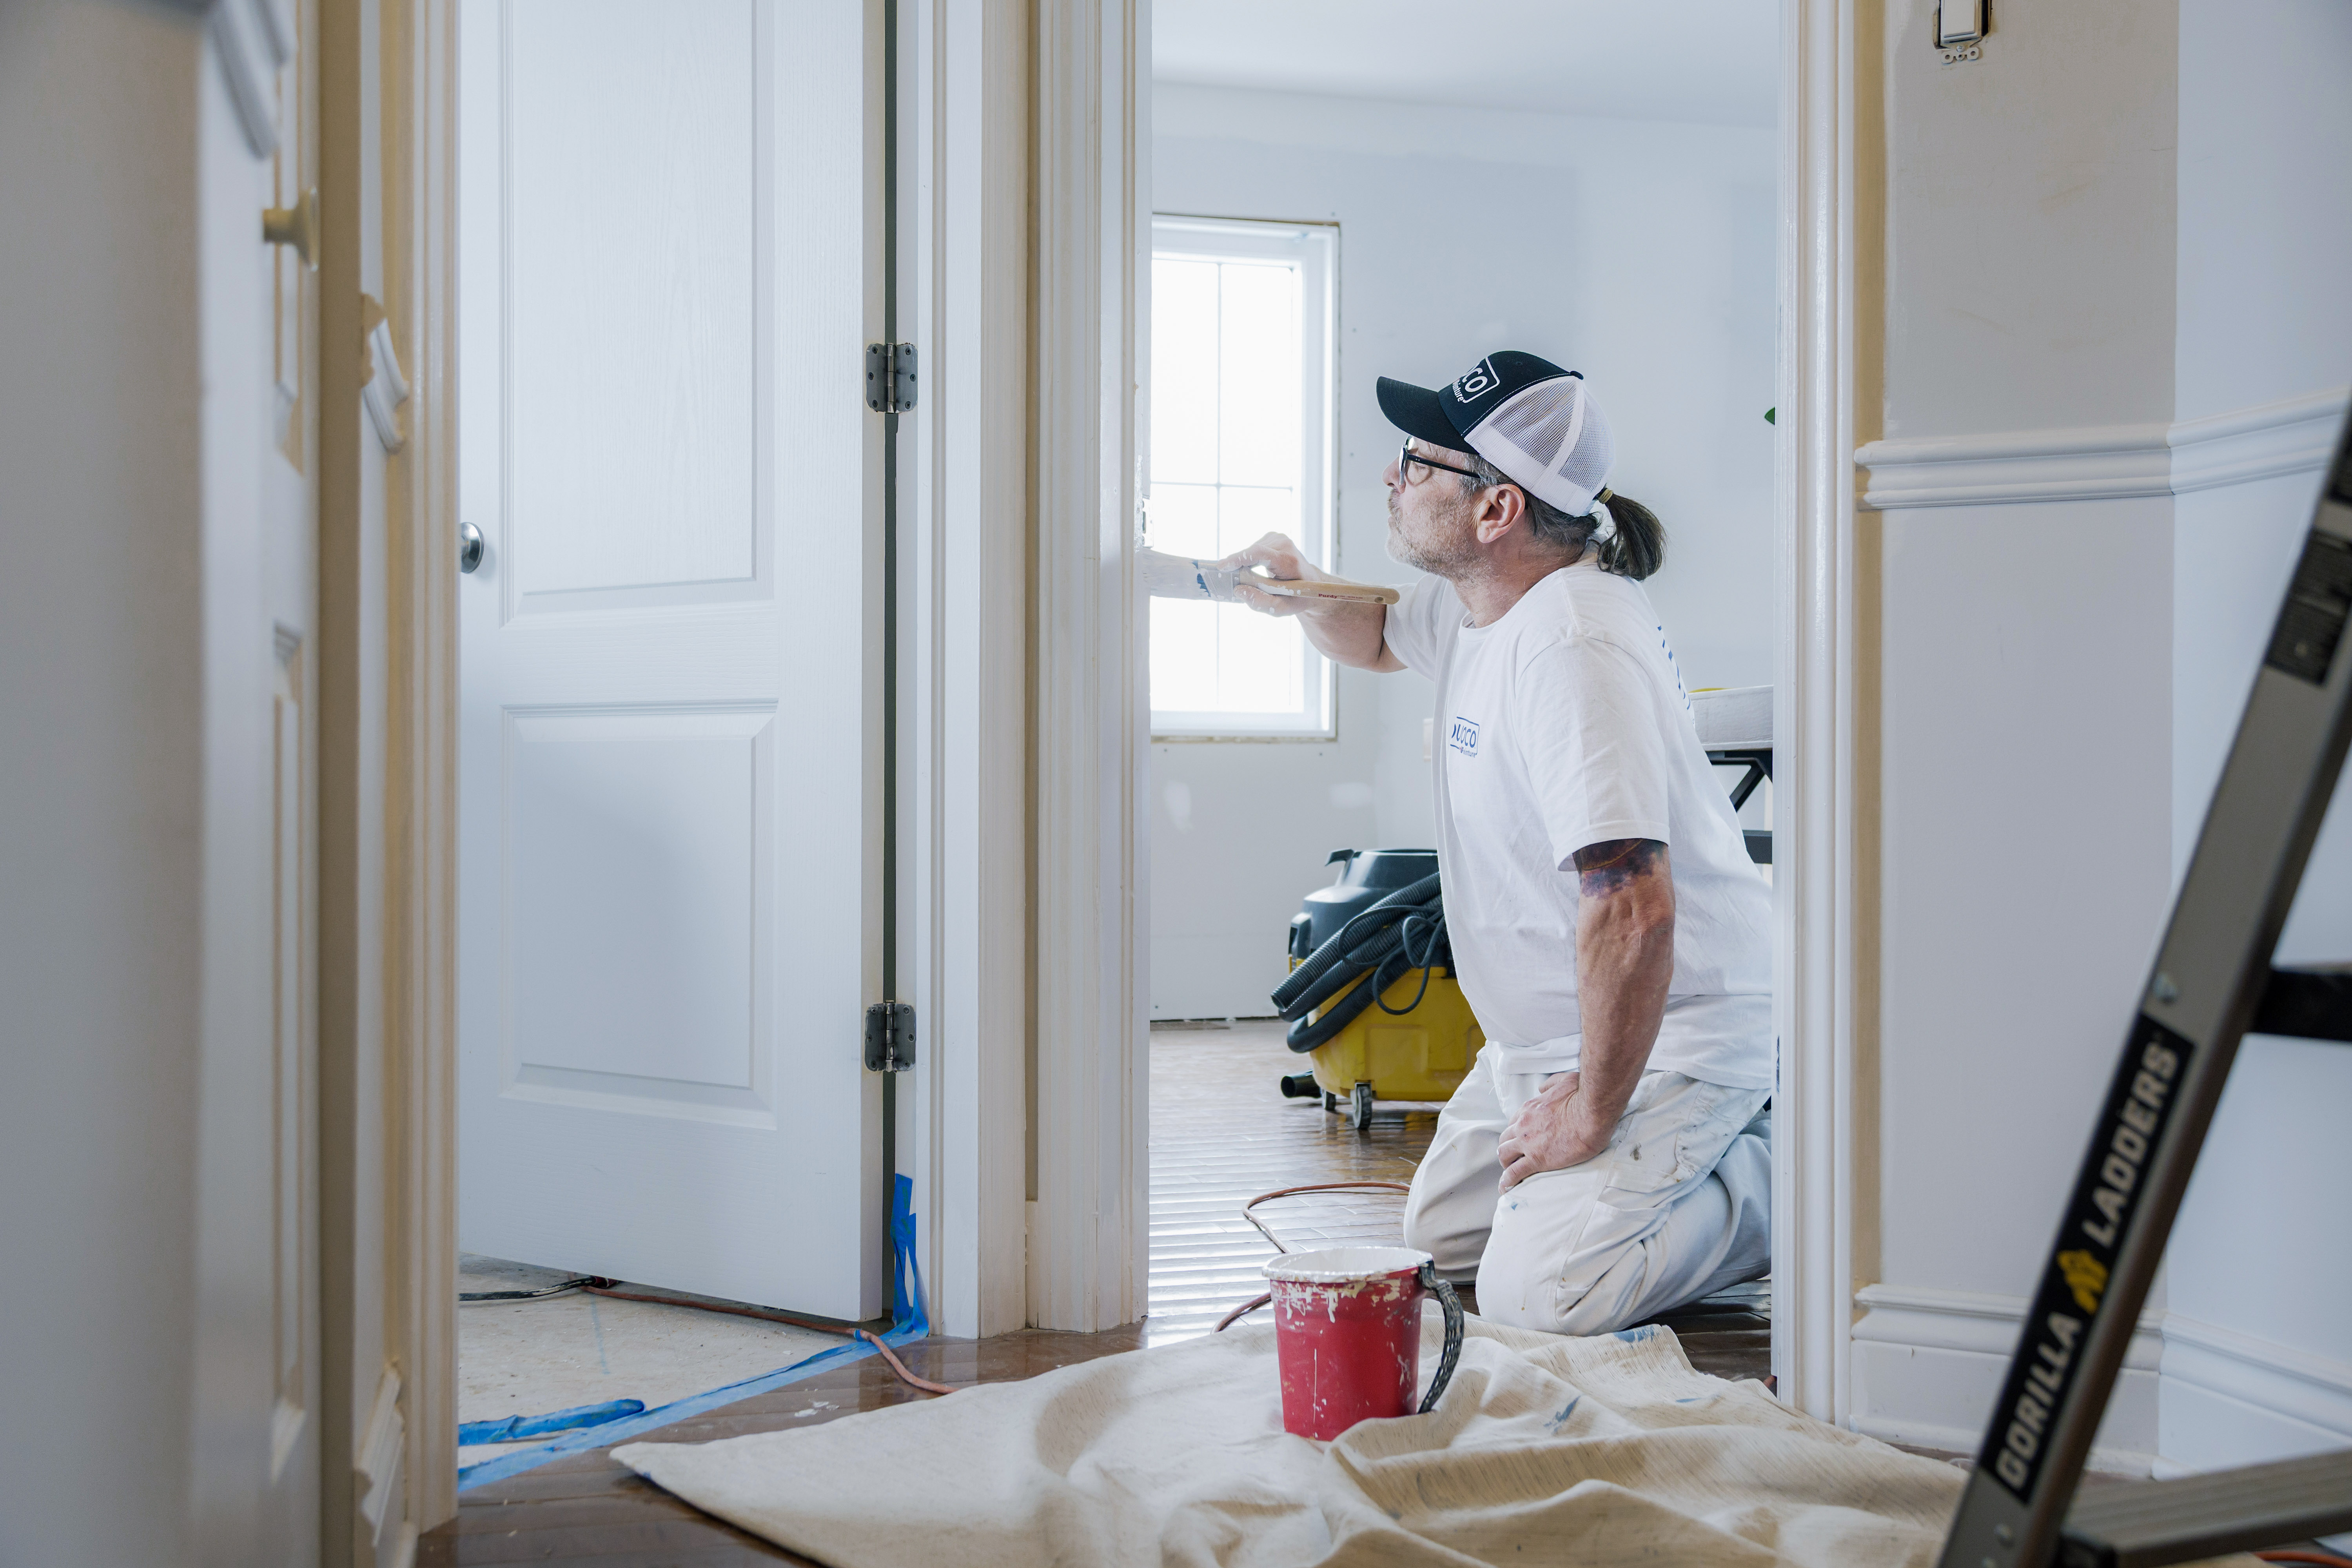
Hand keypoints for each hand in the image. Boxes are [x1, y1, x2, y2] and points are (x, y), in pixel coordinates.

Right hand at [1217, 532, 1326, 617]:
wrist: (1311, 582)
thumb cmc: (1297, 597)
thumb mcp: (1282, 607)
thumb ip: (1260, 602)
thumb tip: (1238, 590)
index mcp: (1289, 560)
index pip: (1259, 554)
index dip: (1239, 559)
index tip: (1223, 566)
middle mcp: (1284, 544)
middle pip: (1251, 553)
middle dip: (1239, 567)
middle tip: (1236, 582)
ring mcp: (1279, 538)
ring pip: (1250, 551)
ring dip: (1247, 565)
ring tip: (1258, 579)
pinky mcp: (1273, 536)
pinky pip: (1253, 549)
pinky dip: (1251, 561)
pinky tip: (1260, 569)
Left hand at [1496, 1072, 1613, 1191]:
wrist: (1591, 1113)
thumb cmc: (1582, 1096)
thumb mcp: (1564, 1080)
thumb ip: (1550, 1084)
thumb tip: (1542, 1088)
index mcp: (1529, 1109)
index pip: (1514, 1123)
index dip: (1516, 1134)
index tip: (1521, 1141)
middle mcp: (1523, 1124)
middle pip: (1505, 1139)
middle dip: (1507, 1149)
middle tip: (1514, 1158)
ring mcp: (1528, 1142)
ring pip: (1505, 1155)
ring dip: (1506, 1164)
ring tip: (1509, 1174)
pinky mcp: (1537, 1159)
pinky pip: (1515, 1173)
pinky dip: (1508, 1181)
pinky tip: (1507, 1188)